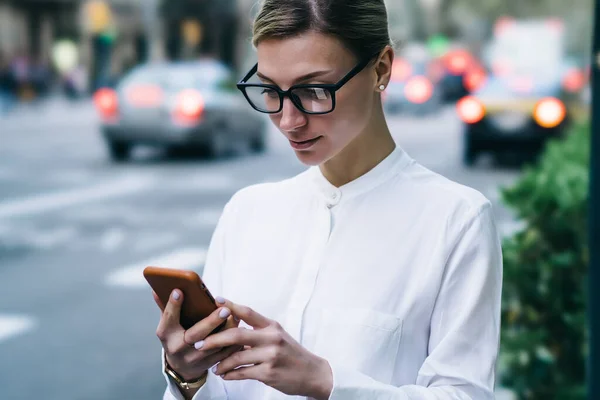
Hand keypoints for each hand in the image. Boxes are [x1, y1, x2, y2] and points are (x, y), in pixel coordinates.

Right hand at [153, 290, 241, 380]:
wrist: (181, 367)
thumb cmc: (175, 336)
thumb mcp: (168, 324)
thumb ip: (166, 307)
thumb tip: (156, 289)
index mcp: (166, 334)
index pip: (168, 318)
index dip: (173, 305)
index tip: (179, 291)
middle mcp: (178, 348)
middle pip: (195, 334)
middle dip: (210, 322)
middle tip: (224, 309)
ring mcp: (194, 358)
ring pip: (213, 345)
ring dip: (226, 330)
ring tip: (235, 316)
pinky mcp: (208, 364)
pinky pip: (223, 353)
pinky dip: (232, 341)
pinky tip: (239, 328)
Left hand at [202, 299, 333, 399]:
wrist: (312, 373)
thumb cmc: (291, 353)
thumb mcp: (278, 336)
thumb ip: (258, 331)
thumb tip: (232, 327)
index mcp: (272, 326)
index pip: (248, 312)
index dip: (231, 305)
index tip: (215, 300)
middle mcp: (271, 338)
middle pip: (236, 334)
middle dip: (214, 339)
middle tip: (198, 343)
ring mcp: (270, 356)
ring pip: (236, 357)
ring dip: (221, 362)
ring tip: (214, 367)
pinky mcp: (269, 373)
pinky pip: (243, 372)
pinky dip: (231, 374)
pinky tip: (225, 375)